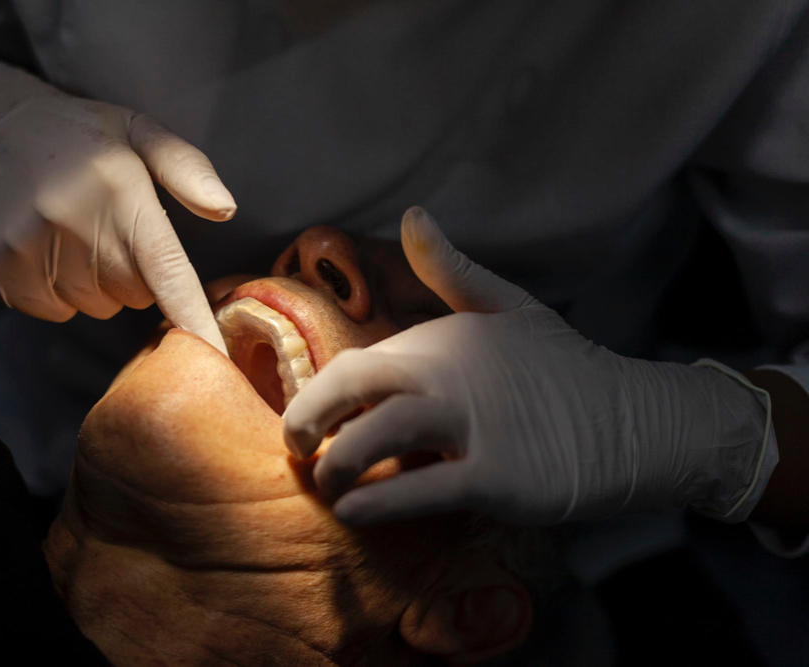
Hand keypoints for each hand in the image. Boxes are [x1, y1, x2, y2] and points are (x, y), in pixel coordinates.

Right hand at [0, 63, 231, 352]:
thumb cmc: (81, 137)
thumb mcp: (140, 132)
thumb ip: (187, 169)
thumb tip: (225, 209)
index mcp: (118, 189)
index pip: (166, 271)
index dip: (193, 319)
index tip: (215, 355)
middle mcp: (70, 220)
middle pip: (133, 296)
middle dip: (131, 273)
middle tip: (107, 229)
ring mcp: (25, 247)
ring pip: (93, 307)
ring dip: (93, 283)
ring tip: (73, 234)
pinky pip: (51, 310)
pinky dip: (55, 291)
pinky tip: (44, 248)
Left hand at [284, 207, 771, 525]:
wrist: (636, 421)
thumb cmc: (563, 368)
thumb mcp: (508, 307)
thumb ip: (453, 270)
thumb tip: (413, 214)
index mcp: (445, 337)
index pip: (359, 364)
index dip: (322, 395)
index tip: (309, 422)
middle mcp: (451, 372)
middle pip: (352, 386)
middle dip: (307, 419)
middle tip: (295, 450)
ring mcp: (474, 423)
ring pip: (376, 438)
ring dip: (335, 466)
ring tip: (325, 487)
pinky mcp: (498, 476)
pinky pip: (421, 491)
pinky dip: (378, 501)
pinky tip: (352, 511)